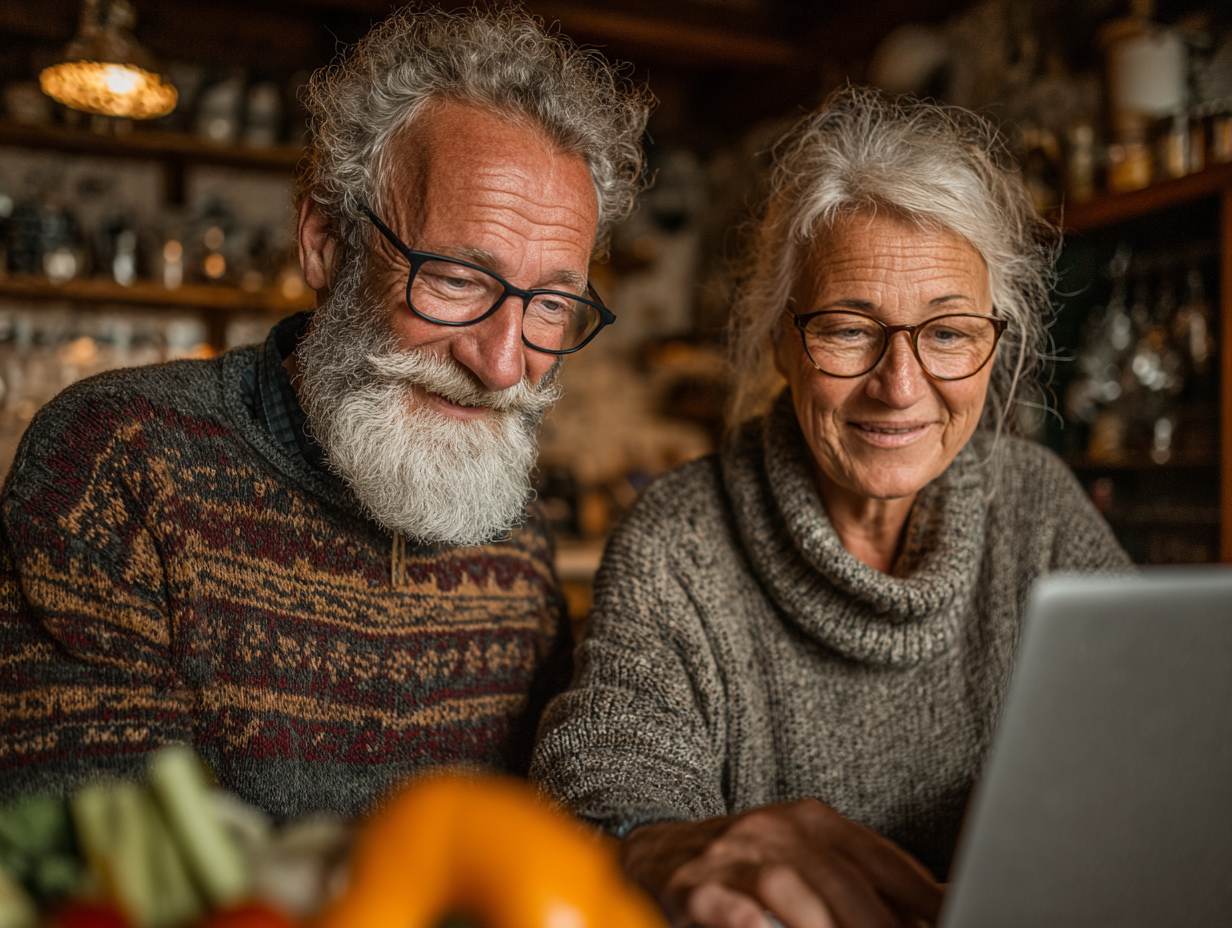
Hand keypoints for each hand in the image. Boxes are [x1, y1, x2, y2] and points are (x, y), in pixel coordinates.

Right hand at [620, 799, 943, 927]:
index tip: (954, 919)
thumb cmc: (748, 865)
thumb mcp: (808, 859)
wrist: (655, 848)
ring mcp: (733, 854)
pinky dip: (751, 923)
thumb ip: (865, 884)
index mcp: (815, 820)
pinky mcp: (693, 885)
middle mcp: (777, 828)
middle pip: (845, 884)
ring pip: (793, 892)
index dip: (924, 901)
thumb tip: (936, 909)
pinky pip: (730, 907)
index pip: (885, 863)